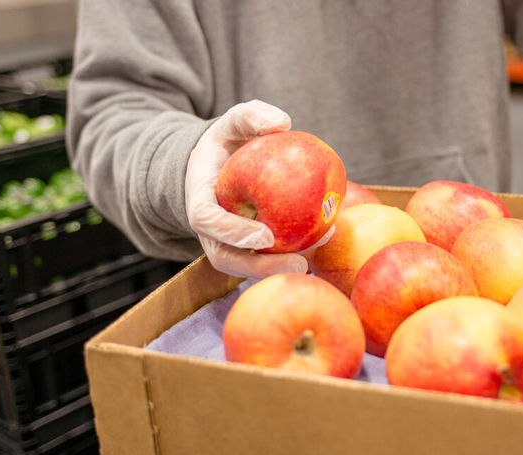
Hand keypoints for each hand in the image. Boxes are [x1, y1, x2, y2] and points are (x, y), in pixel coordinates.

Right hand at [185, 100, 328, 278]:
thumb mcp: (234, 121)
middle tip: (298, 264)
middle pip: (227, 257)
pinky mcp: (247, 246)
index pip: (207, 220)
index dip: (233, 232)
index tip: (265, 235)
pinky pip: (265, 258)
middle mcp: (210, 228)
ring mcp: (227, 241)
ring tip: (312, 263)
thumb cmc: (228, 141)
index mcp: (199, 197)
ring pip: (246, 266)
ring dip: (278, 269)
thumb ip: (251, 116)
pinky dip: (291, 254)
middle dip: (261, 267)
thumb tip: (281, 122)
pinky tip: (323, 239)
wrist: (221, 162)